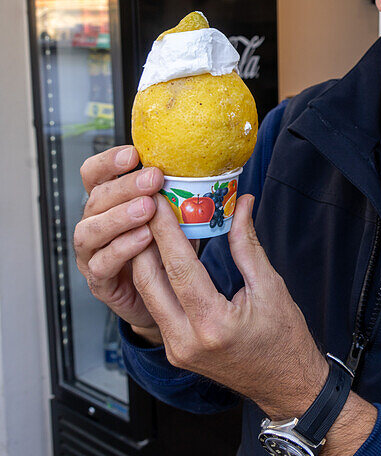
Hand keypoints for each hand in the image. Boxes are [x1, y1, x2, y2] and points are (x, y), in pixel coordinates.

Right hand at [74, 145, 164, 342]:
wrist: (166, 300)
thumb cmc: (167, 253)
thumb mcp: (176, 220)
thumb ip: (181, 199)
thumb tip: (215, 178)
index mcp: (107, 204)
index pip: (94, 175)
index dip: (108, 162)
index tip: (134, 154)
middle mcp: (94, 225)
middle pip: (95, 199)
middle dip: (124, 186)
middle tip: (153, 179)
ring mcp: (92, 254)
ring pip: (90, 231)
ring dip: (119, 216)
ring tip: (148, 209)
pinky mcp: (99, 282)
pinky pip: (102, 263)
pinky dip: (122, 249)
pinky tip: (144, 238)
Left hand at [133, 194, 328, 417]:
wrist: (286, 386)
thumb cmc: (285, 340)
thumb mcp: (270, 287)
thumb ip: (247, 245)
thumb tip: (240, 204)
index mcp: (213, 324)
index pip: (180, 267)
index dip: (165, 230)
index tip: (158, 200)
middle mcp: (186, 340)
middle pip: (149, 280)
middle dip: (144, 239)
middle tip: (147, 206)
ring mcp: (177, 349)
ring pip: (147, 293)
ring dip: (145, 257)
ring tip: (150, 225)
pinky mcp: (174, 350)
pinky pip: (156, 307)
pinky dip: (156, 278)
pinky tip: (160, 254)